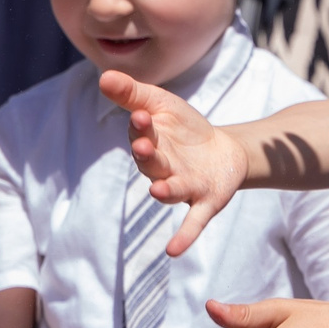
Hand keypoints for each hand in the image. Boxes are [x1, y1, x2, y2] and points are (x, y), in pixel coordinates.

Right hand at [103, 70, 245, 255]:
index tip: (140, 116)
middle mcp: (163, 169)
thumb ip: (133, 94)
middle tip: (145, 146)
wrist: (224, 150)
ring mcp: (184, 187)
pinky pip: (192, 222)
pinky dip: (183, 236)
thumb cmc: (185, 128)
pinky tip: (173, 251)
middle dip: (148, 156)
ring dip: (164, 191)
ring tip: (159, 190)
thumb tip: (104, 76)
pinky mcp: (205, 202)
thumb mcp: (161, 105)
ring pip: (170, 190)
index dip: (140, 127)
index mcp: (151, 144)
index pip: (142, 136)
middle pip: (152, 164)